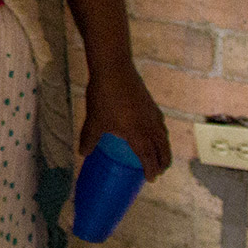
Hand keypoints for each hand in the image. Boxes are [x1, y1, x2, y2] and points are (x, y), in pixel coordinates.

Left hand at [80, 62, 170, 179]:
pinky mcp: (151, 103)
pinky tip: (154, 131)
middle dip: (163, 162)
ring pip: (163, 136)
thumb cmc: (103, 96)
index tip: (151, 179)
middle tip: (159, 171)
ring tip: (161, 155)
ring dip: (164, 149)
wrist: (114, 69)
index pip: (149, 158)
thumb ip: (89, 138)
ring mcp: (152, 114)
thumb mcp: (94, 120)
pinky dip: (161, 134)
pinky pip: (160, 124)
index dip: (151, 170)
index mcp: (139, 135)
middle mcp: (150, 126)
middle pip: (162, 149)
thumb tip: (82, 154)